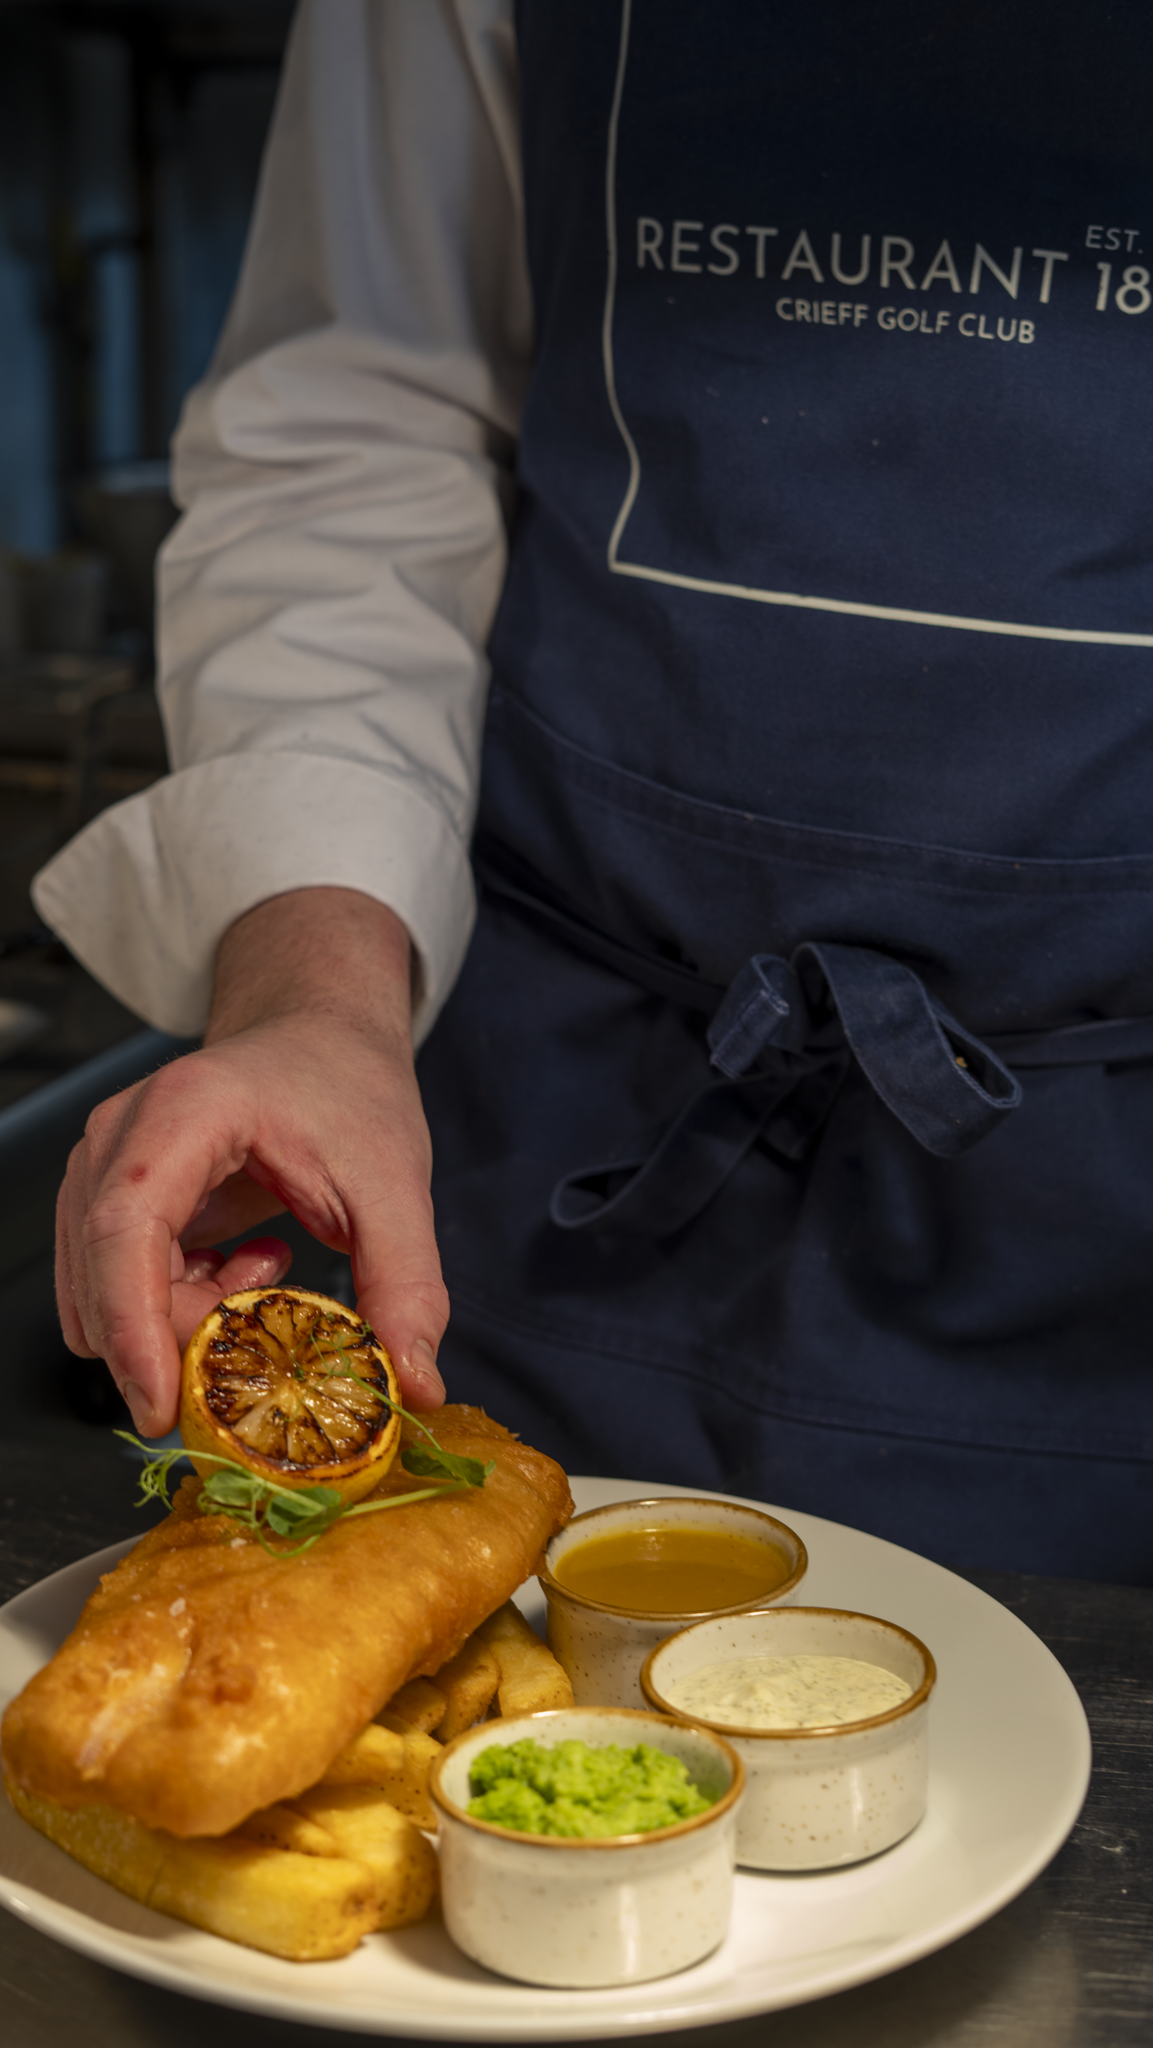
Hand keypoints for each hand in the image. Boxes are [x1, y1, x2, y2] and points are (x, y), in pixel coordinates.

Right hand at [55, 889, 447, 1434]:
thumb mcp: (395, 1185)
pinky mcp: (106, 1199)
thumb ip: (407, 1285)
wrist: (321, 1035)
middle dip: (174, 1342)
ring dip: (184, 1321)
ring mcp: (101, 1167)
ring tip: (268, 1270)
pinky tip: (241, 1267)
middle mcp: (119, 1136)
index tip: (164, 1408)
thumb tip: (415, 1385)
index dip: (135, 1329)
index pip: (125, 1231)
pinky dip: (175, 1307)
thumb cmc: (350, 1090)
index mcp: (184, 1113)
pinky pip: (116, 1288)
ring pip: (105, 1293)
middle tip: (267, 1345)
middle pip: (108, 1275)